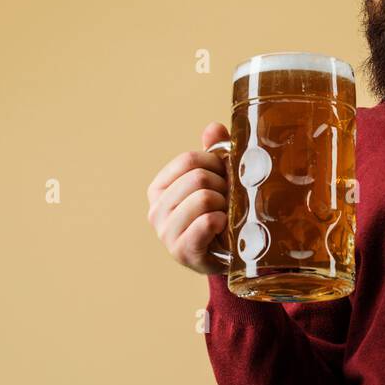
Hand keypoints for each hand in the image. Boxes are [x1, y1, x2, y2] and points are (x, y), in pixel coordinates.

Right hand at [145, 121, 231, 274]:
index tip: (224, 176)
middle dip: (222, 185)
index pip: (189, 159)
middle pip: (198, 178)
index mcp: (159, 188)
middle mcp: (156, 210)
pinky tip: (223, 226)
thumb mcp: (217, 180)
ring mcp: (166, 232)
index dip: (215, 163)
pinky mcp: (182, 251)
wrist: (227, 255)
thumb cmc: (219, 212)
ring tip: (225, 214)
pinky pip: (206, 222)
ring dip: (224, 204)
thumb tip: (213, 128)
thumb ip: (214, 152)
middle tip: (228, 199)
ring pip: (204, 198)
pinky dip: (221, 221)